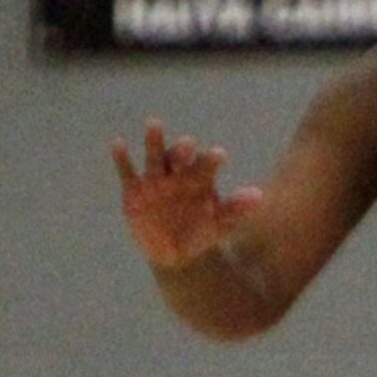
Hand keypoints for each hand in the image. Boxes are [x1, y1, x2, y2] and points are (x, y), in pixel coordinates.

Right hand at [112, 121, 265, 270]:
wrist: (175, 253)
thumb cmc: (201, 232)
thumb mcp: (220, 224)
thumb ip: (236, 209)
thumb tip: (260, 196)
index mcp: (199, 177)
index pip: (205, 164)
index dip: (210, 159)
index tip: (219, 155)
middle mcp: (177, 173)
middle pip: (179, 154)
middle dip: (183, 150)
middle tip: (188, 145)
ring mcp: (154, 180)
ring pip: (154, 156)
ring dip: (154, 140)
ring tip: (154, 123)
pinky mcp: (134, 190)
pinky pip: (127, 171)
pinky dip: (122, 158)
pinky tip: (117, 143)